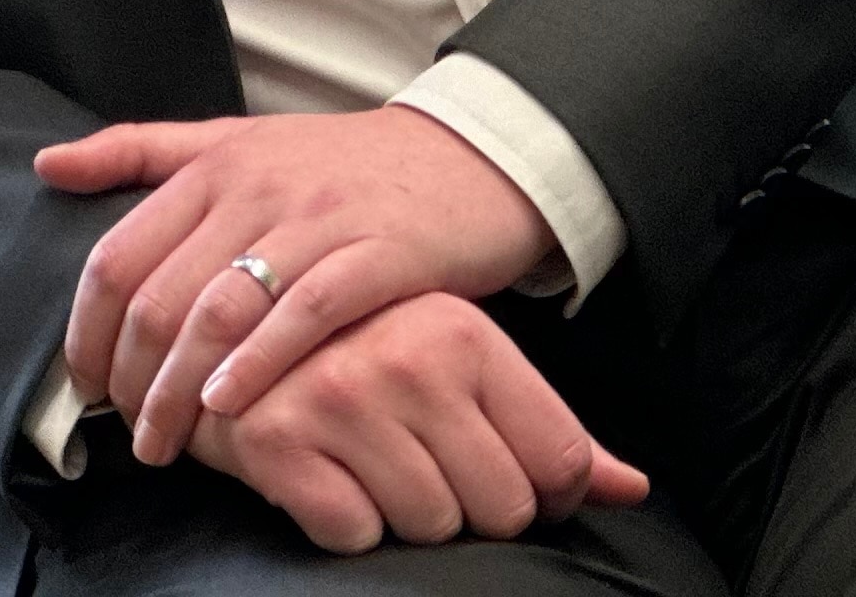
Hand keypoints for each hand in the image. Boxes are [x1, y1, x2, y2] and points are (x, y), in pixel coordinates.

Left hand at [36, 106, 556, 463]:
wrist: (463, 157)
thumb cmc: (338, 164)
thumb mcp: (235, 141)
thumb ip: (139, 150)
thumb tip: (45, 164)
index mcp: (212, 164)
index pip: (119, 256)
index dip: (89, 331)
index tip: (86, 384)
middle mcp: (255, 188)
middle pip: (162, 296)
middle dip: (131, 379)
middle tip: (128, 431)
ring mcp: (317, 220)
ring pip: (222, 311)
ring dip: (181, 390)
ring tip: (168, 442)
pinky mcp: (378, 253)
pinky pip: (304, 314)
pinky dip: (257, 364)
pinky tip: (228, 404)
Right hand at [181, 291, 647, 552]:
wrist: (223, 321)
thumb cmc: (360, 347)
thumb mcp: (458, 364)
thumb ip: (549, 430)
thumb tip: (632, 489)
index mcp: (464, 332)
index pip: (556, 463)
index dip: (536, 492)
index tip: (495, 473)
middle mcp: (408, 361)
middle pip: (500, 508)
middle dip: (467, 505)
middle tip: (419, 464)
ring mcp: (340, 399)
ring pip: (431, 527)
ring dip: (403, 514)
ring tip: (369, 463)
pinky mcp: (277, 440)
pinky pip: (353, 535)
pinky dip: (342, 521)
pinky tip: (324, 474)